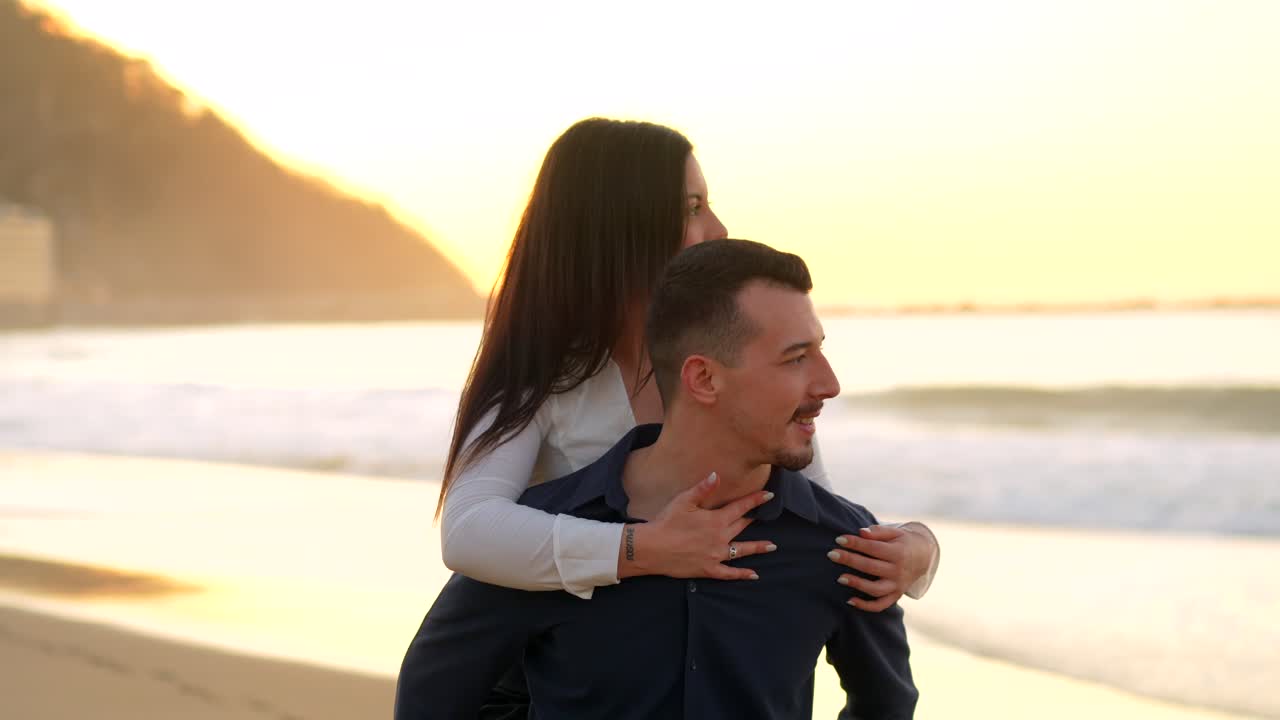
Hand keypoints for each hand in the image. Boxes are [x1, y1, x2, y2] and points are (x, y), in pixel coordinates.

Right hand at [619, 473, 777, 580]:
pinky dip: (742, 574)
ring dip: (758, 548)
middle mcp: (720, 538)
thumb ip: (703, 488)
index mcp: (716, 520)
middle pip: (742, 526)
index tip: (770, 495)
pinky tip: (753, 574)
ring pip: (741, 550)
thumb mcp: (684, 501)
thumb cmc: (667, 522)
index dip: (756, 500)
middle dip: (754, 519)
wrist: (653, 548)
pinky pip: (729, 573)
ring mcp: (715, 555)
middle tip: (768, 516)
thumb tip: (717, 474)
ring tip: (772, 546)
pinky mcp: (708, 569)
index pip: (741, 507)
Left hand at [827, 524, 932, 611]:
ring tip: (840, 578)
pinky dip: (866, 606)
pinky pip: (880, 605)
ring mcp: (897, 586)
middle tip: (831, 554)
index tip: (839, 539)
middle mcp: (898, 571)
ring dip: (857, 584)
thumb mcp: (895, 532)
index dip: (855, 543)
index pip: (873, 548)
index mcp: (898, 553)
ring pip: (876, 589)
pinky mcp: (895, 596)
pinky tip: (850, 600)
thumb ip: (878, 532)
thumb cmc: (902, 542)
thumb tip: (861, 532)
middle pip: (871, 567)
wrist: (924, 558)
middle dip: (850, 560)